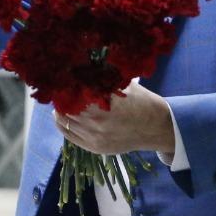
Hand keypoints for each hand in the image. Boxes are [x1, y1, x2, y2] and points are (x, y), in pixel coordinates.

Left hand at [53, 81, 175, 157]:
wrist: (157, 128)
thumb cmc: (141, 102)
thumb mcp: (124, 85)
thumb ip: (103, 78)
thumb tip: (80, 67)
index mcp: (105, 103)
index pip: (74, 92)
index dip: (66, 85)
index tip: (63, 79)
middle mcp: (98, 121)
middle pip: (66, 107)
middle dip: (62, 97)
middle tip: (59, 89)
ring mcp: (95, 137)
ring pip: (65, 121)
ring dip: (60, 110)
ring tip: (60, 101)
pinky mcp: (94, 148)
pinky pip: (69, 135)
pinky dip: (62, 124)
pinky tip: (61, 115)